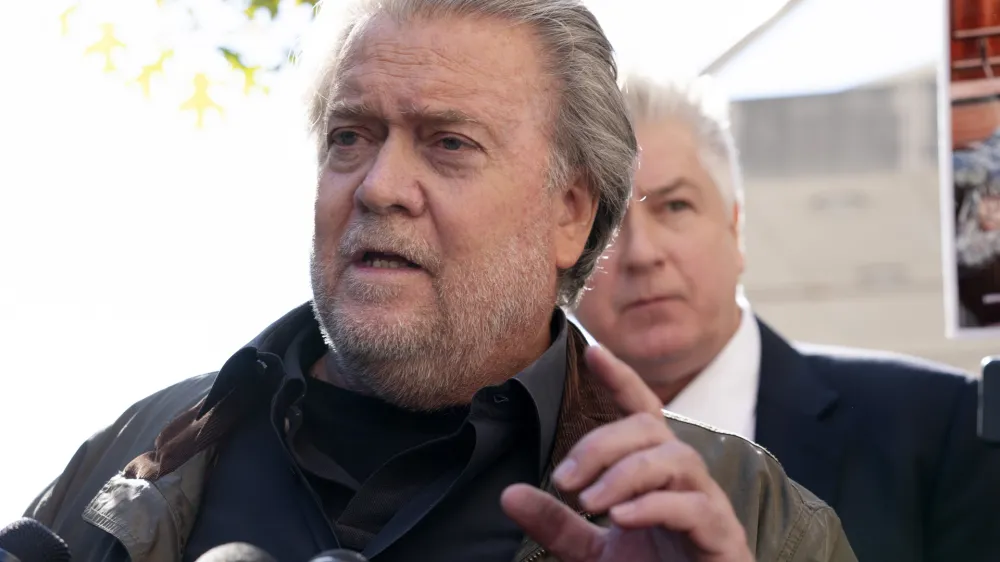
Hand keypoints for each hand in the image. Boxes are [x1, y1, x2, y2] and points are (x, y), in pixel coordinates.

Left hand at [501, 345, 751, 561]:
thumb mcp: (592, 551)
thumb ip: (557, 523)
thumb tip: (508, 494)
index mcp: (657, 474)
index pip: (643, 412)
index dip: (621, 379)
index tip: (592, 352)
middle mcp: (686, 480)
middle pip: (652, 430)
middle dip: (603, 445)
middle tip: (565, 479)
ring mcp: (708, 506)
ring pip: (675, 459)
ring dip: (625, 474)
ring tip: (590, 502)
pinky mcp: (722, 536)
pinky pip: (694, 507)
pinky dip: (654, 507)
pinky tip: (622, 518)